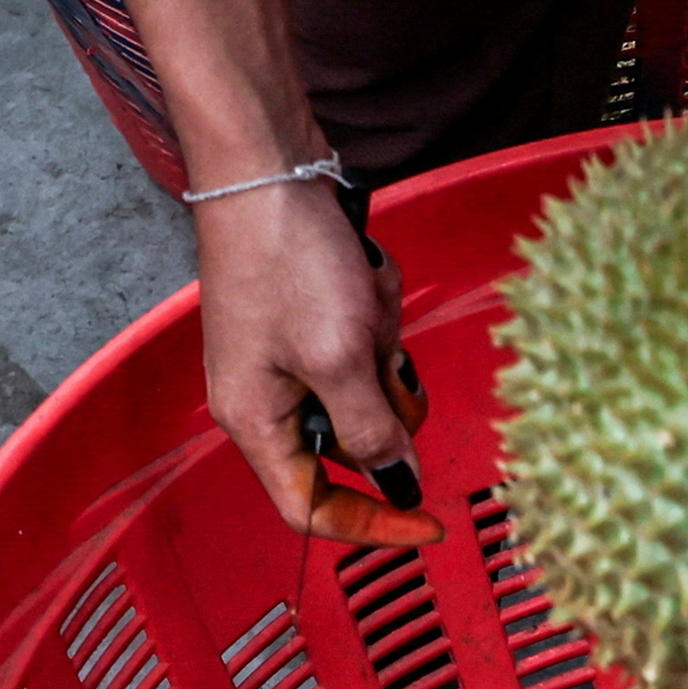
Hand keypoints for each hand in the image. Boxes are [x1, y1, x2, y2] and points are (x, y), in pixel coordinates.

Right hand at [194, 180, 437, 547]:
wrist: (266, 163)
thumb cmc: (285, 256)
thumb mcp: (341, 357)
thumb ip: (374, 431)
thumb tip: (401, 482)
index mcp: (257, 423)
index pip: (313, 509)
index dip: (374, 525)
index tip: (431, 521)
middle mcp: (268, 400)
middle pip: (355, 441)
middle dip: (383, 393)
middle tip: (379, 346)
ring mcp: (291, 357)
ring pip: (371, 385)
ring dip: (383, 341)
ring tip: (364, 293)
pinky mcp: (312, 319)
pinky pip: (367, 339)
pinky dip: (377, 309)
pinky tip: (363, 272)